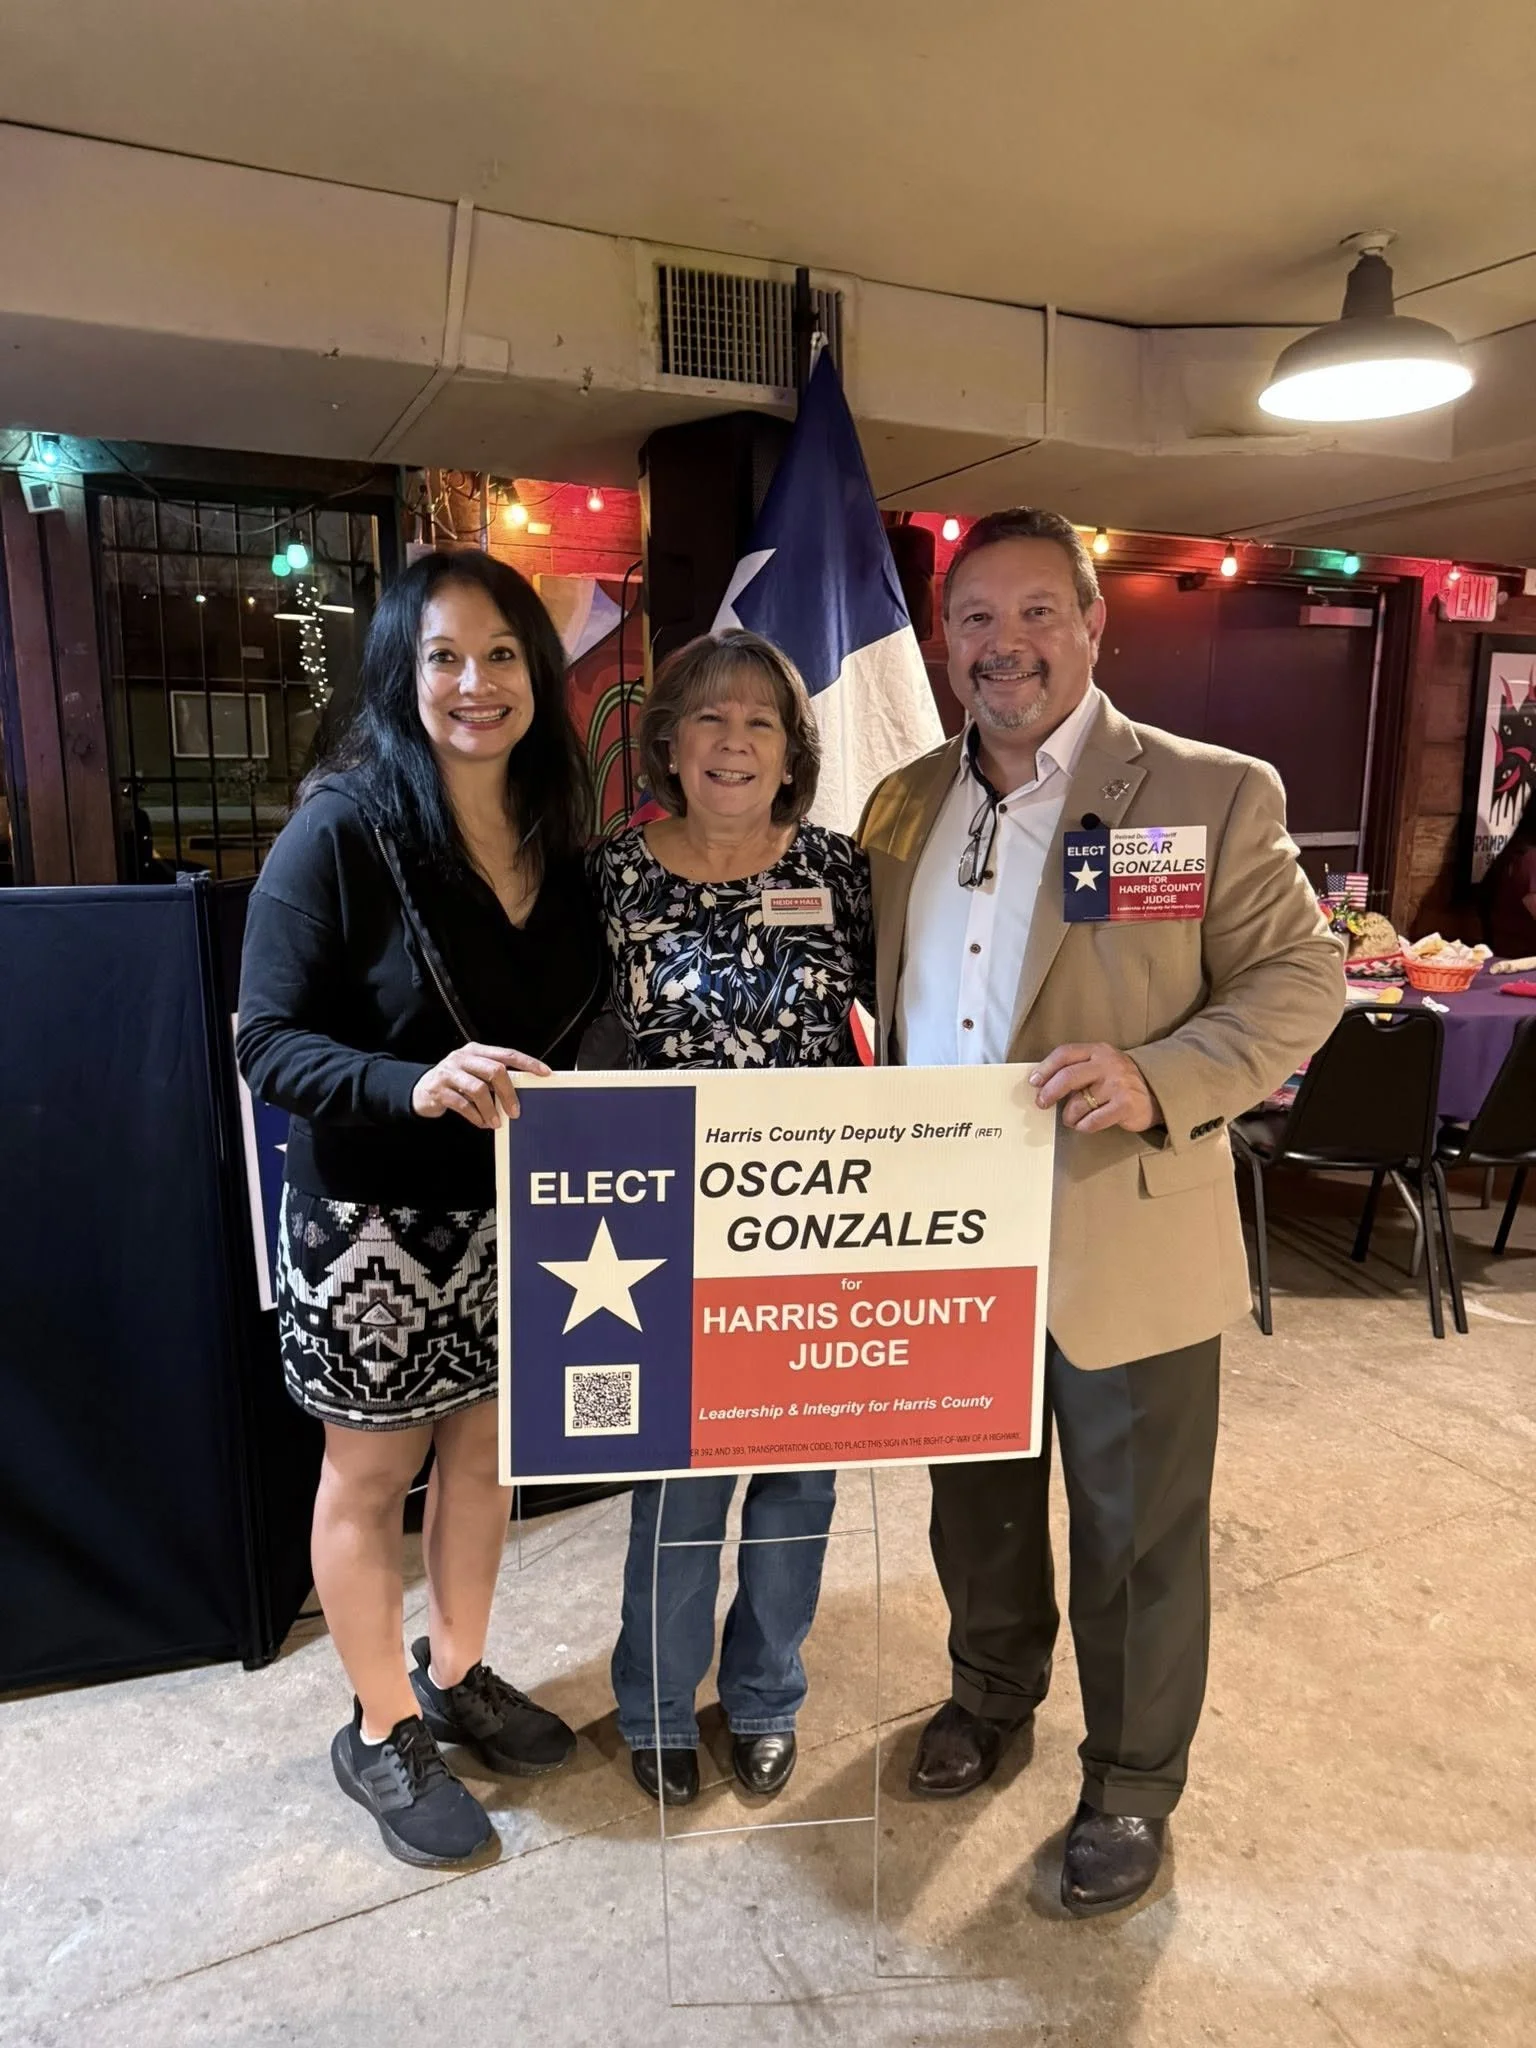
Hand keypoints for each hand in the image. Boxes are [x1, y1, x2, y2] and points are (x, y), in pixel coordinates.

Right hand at [410, 1043, 550, 1128]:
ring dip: (491, 1109)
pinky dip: (475, 1116)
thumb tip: (521, 1092)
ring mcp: (448, 1072)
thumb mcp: (474, 1074)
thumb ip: (493, 1078)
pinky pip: (461, 1104)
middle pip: (494, 1070)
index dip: (527, 1063)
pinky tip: (481, 1123)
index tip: (544, 1073)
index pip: (507, 1053)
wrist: (421, 1090)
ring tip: (496, 1122)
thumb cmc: (456, 1083)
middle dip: (508, 1093)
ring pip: (478, 1089)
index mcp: (476, 1051)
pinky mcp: (438, 1089)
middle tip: (516, 1111)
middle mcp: (462, 1058)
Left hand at [1029, 1043, 1159, 1134]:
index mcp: (1098, 1051)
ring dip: (1069, 1116)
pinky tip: (1085, 1125)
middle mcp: (1108, 1064)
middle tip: (1042, 1103)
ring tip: (1072, 1118)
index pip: (1065, 1054)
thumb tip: (1042, 1083)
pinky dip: (1084, 1126)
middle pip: (1068, 1077)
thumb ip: (1077, 1068)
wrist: (1155, 1094)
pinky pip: (1093, 1120)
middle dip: (1049, 1092)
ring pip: (1079, 1103)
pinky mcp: (1126, 1105)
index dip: (1045, 1068)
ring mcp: (1118, 1084)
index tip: (1033, 1082)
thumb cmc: (1118, 1081)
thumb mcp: (1100, 1065)